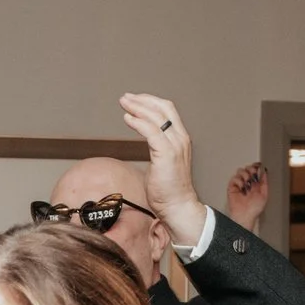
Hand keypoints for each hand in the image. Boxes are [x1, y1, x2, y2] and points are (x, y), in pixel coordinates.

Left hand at [117, 93, 202, 241]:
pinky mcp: (166, 154)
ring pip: (156, 116)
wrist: (177, 206)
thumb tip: (145, 141)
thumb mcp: (162, 161)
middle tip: (125, 98)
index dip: (150, 102)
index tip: (134, 100)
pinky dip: (137, 122)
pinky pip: (150, 131)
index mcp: (180, 139)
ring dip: (137, 107)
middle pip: (163, 108)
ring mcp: (175, 145)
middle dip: (142, 100)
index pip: (168, 111)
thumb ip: (156, 147)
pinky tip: (128, 118)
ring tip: (123, 103)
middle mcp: (180, 138)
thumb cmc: (168, 189)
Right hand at [223, 162, 268, 227]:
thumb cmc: (254, 209)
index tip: (259, 165)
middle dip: (251, 170)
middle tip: (253, 176)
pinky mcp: (232, 187)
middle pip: (247, 168)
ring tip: (248, 185)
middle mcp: (248, 183)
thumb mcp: (265, 194)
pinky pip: (234, 178)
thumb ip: (265, 182)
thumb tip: (264, 171)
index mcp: (256, 183)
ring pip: (240, 171)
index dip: (256, 166)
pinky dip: (239, 181)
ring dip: (245, 176)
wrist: (245, 215)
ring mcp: (239, 184)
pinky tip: (242, 188)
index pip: (255, 169)